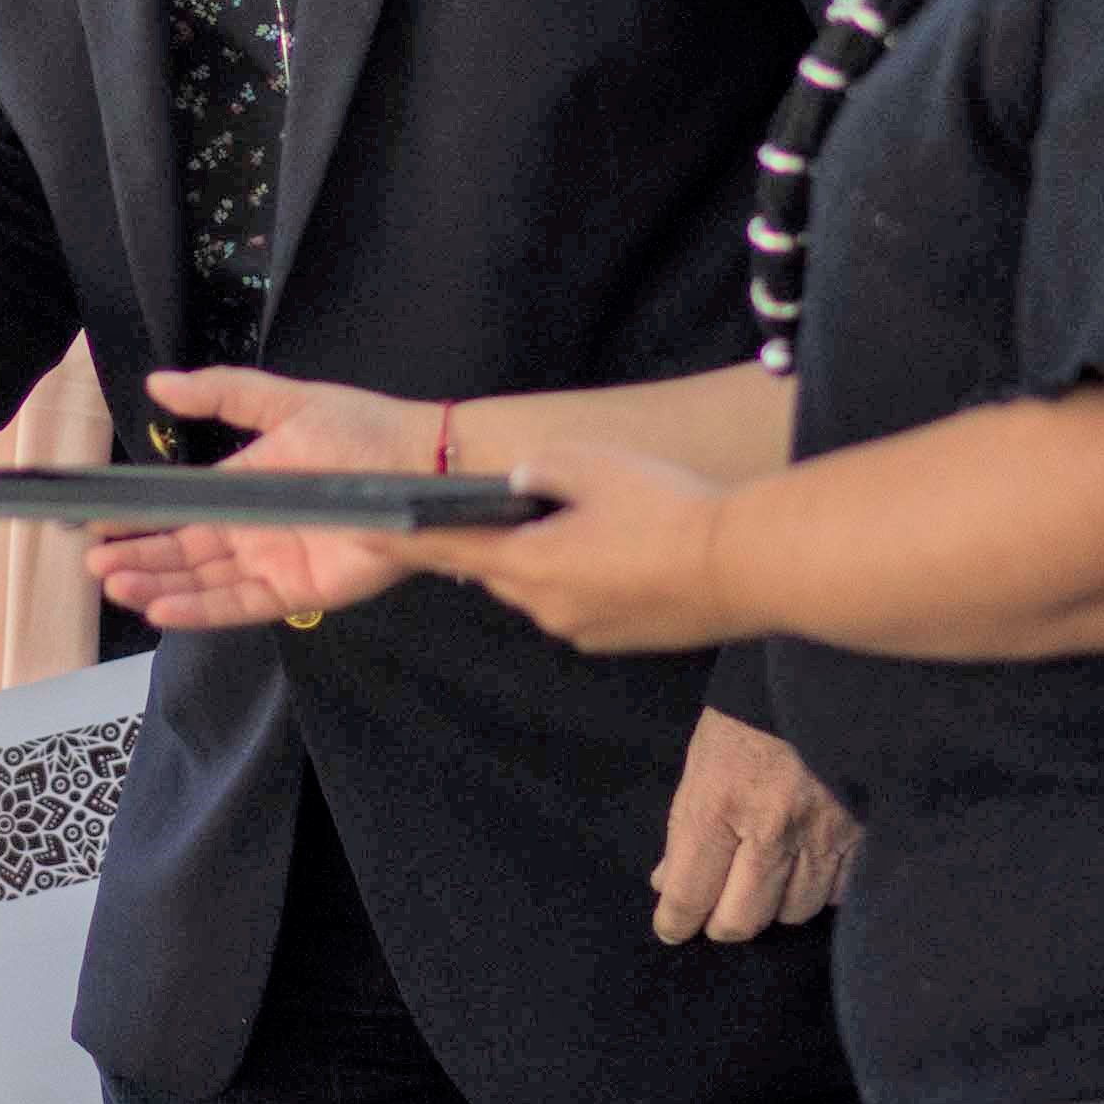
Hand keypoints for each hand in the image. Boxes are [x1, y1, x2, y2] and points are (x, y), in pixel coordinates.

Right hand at [86, 365, 446, 627]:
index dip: (138, 518)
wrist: (420, 468)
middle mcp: (251, 528)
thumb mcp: (284, 401)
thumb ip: (222, 393)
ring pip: (201, 581)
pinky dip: (199, 610)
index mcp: (243, 485)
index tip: (96, 523)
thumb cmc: (360, 431)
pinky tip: (160, 609)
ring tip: (115, 585)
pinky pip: (238, 605)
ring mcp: (272, 563)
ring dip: (157, 584)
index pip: (178, 509)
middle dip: (137, 558)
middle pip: (181, 551)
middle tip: (93, 564)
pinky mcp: (296, 591)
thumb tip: (159, 383)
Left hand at [404, 443, 749, 652]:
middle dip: (505, 537)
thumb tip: (523, 478)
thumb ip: (543, 468)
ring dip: (553, 557)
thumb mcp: (594, 464)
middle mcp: (544, 606)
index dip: (401, 539)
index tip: (359, 532)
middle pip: (501, 567)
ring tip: (602, 521)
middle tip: (534, 501)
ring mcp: (582, 629)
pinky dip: (590, 577)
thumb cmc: (666, 510)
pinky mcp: (618, 638)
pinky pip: (584, 603)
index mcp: (527, 564)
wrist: (745, 567)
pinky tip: (629, 551)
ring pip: (545, 586)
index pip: (445, 549)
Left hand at [650, 706, 855, 944]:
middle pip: (742, 919)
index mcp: (720, 805)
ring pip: (792, 912)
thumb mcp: (702, 763)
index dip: (676, 922)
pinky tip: (807, 868)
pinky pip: (837, 893)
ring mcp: (821, 835)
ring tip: (765, 881)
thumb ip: (685, 827)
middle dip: (722, 922)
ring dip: (773, 905)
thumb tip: (667, 882)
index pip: (690, 893)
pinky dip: (819, 890)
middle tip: (717, 911)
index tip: (673, 929)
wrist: (825, 682)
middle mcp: (771, 829)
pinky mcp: (862, 835)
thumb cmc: (750, 718)